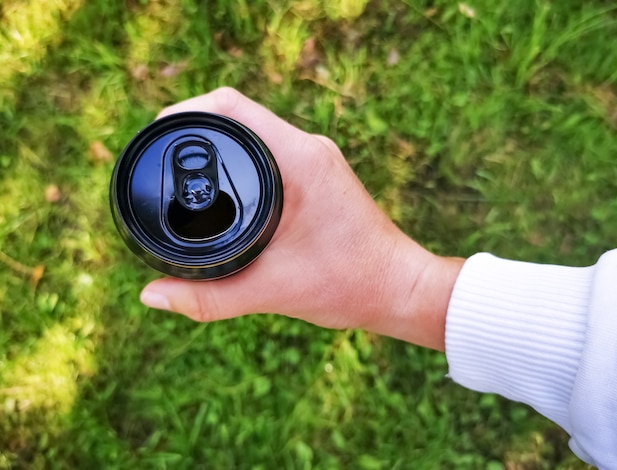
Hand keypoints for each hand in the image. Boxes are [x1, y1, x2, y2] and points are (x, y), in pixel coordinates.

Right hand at [140, 88, 463, 349]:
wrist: (398, 287)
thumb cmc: (350, 285)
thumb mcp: (270, 291)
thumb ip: (207, 298)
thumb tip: (151, 296)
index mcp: (300, 160)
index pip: (230, 107)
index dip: (184, 111)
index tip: (156, 136)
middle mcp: (310, 148)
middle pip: (237, 114)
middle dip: (194, 128)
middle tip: (162, 159)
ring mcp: (317, 158)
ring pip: (255, 132)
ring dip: (219, 144)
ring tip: (184, 170)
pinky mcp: (319, 173)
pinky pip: (270, 150)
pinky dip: (241, 160)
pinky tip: (222, 187)